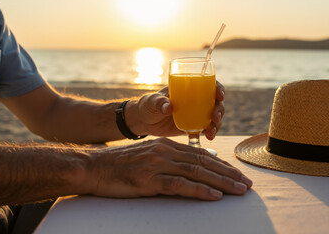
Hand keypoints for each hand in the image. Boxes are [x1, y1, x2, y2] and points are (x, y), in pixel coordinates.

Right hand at [86, 138, 251, 200]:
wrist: (94, 167)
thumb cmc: (121, 165)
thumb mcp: (149, 156)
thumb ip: (172, 158)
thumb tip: (197, 162)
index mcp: (166, 145)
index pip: (200, 155)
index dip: (222, 165)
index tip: (238, 174)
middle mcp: (164, 151)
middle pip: (203, 162)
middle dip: (228, 174)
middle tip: (247, 184)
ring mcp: (157, 164)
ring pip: (196, 172)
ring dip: (221, 182)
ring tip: (239, 191)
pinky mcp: (148, 179)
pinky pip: (179, 185)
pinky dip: (199, 191)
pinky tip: (214, 196)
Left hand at [128, 81, 224, 139]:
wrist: (144, 122)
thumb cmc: (148, 105)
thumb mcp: (152, 101)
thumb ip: (159, 102)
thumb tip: (168, 107)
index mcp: (188, 89)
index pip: (208, 85)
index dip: (218, 88)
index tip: (219, 95)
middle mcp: (196, 101)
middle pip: (215, 102)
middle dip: (219, 109)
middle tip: (215, 117)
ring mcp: (196, 114)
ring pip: (214, 117)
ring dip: (217, 124)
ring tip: (210, 132)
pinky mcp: (193, 127)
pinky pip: (206, 129)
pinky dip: (210, 132)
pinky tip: (208, 137)